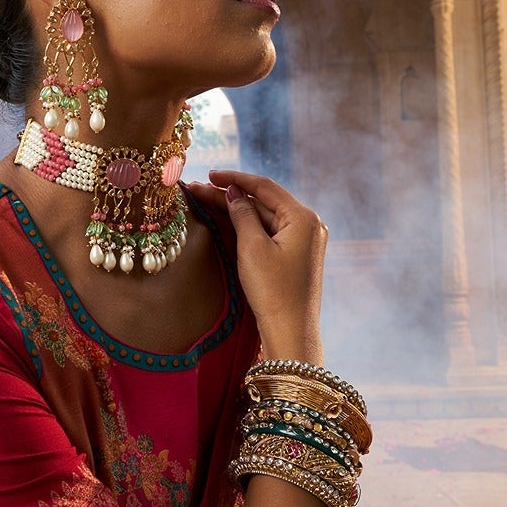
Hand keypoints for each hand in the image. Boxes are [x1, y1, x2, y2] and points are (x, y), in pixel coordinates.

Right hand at [189, 171, 326, 361]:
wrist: (291, 331)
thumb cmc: (273, 291)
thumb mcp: (252, 247)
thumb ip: (242, 214)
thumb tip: (233, 192)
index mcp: (304, 217)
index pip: (265, 187)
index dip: (235, 179)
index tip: (209, 174)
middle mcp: (309, 225)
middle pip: (264, 202)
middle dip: (230, 195)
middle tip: (198, 189)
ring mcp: (304, 241)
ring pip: (265, 217)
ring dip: (237, 210)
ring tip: (205, 200)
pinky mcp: (296, 255)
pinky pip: (270, 232)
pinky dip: (248, 226)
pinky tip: (226, 219)